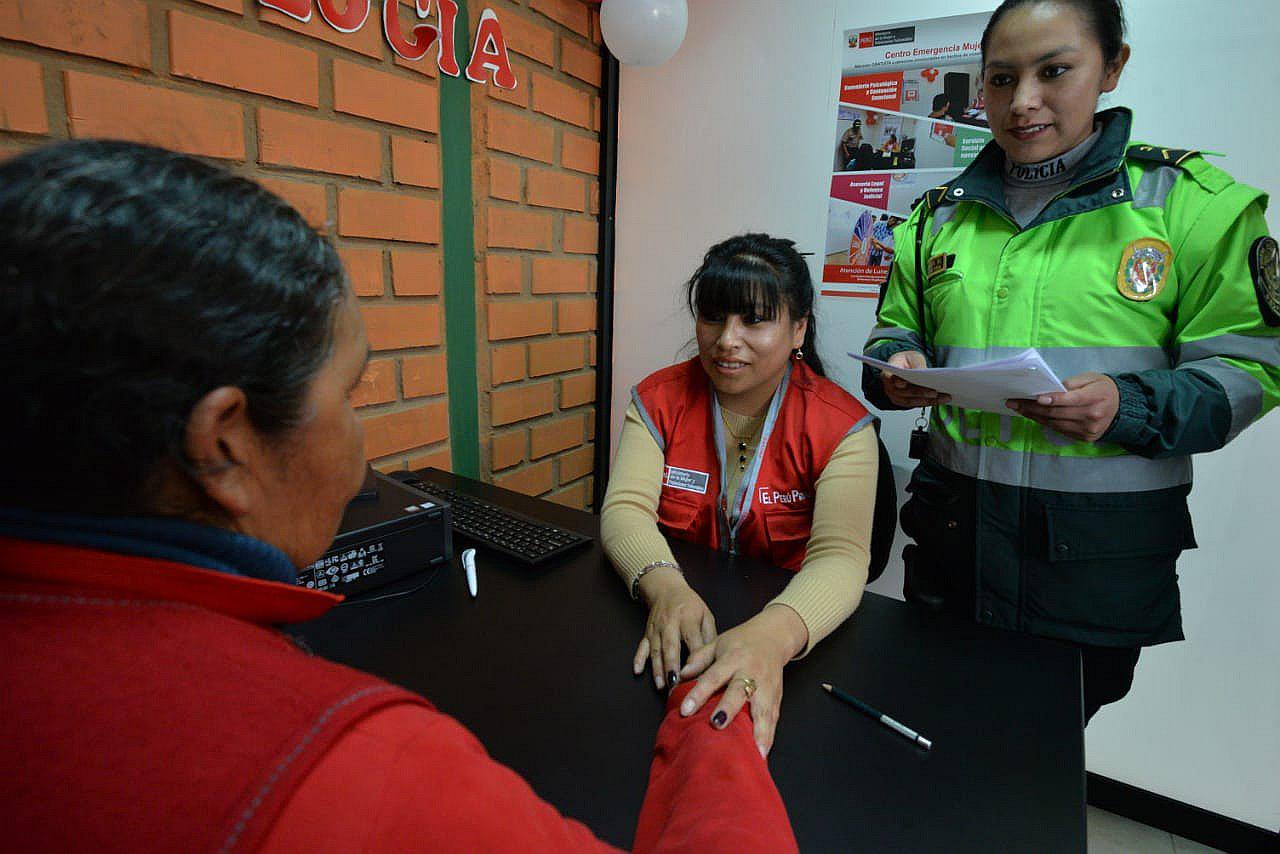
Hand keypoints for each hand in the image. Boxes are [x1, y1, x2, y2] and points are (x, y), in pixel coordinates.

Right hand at [634, 567, 715, 689]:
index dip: (695, 658)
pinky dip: (638, 658)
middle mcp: (670, 624)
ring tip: (661, 685)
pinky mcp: (647, 633)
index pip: (692, 640)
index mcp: (687, 619)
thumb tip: (713, 659)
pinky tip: (638, 670)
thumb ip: (710, 636)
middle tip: (675, 684)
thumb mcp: (706, 615)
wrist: (667, 589)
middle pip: (670, 646)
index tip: (698, 674)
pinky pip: (642, 646)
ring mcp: (656, 629)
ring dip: (657, 668)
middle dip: (672, 666)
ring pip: (656, 650)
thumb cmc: (690, 605)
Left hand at [676, 605, 807, 757]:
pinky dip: (768, 736)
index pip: (713, 677)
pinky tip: (762, 753)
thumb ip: (698, 659)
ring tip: (751, 751)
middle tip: (716, 725)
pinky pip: (772, 719)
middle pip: (739, 692)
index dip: (699, 693)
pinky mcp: (777, 698)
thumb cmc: (741, 641)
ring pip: (761, 709)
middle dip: (728, 709)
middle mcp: (751, 672)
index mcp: (732, 658)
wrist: (773, 636)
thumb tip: (679, 675)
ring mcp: (766, 687)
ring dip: (756, 731)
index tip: (685, 710)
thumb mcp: (717, 642)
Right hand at [881, 350, 950, 407]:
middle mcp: (889, 388)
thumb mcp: (913, 357)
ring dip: (928, 401)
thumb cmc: (908, 360)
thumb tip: (923, 373)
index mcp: (888, 373)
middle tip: (934, 392)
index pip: (890, 378)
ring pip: (911, 401)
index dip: (897, 382)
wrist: (905, 366)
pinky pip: (917, 404)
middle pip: (904, 393)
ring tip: (943, 397)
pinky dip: (929, 402)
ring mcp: (896, 397)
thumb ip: (917, 364)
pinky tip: (941, 400)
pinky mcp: (904, 403)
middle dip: (920, 393)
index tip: (904, 383)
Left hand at [1007, 372, 1118, 441]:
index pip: (1070, 399)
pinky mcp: (1083, 437)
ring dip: (1033, 416)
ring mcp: (1087, 429)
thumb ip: (1072, 383)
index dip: (1052, 399)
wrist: (1122, 408)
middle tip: (1013, 402)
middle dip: (1032, 408)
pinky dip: (1043, 422)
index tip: (1035, 398)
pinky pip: (1058, 429)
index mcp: (1096, 397)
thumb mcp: (1091, 378)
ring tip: (1018, 408)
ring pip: (1054, 423)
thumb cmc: (1102, 389)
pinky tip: (1032, 415)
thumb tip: (1049, 390)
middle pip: (1057, 413)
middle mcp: (1092, 416)